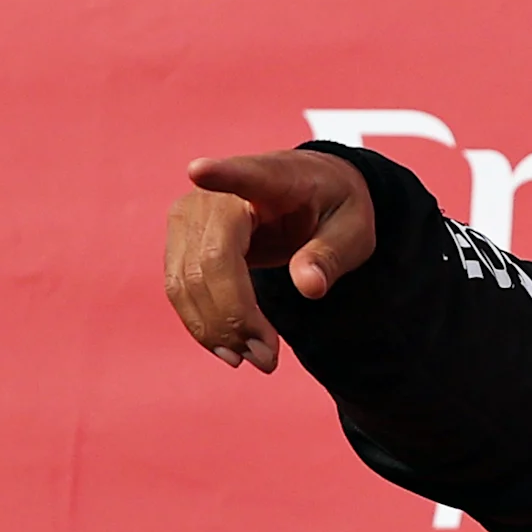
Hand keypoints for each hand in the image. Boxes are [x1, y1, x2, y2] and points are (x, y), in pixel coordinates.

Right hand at [162, 150, 378, 373]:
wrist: (307, 194)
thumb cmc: (333, 207)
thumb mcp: (353, 230)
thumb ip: (330, 255)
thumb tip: (309, 286)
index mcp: (272, 176)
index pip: (244, 174)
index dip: (221, 174)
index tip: (199, 170)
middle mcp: (219, 193)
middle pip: (211, 260)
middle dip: (234, 317)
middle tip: (268, 360)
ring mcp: (190, 214)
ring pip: (186, 282)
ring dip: (215, 330)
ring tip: (256, 360)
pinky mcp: (179, 239)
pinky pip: (179, 288)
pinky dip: (202, 324)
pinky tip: (230, 348)